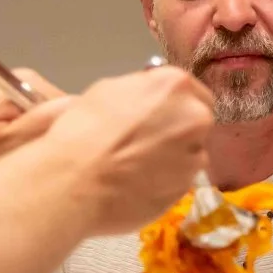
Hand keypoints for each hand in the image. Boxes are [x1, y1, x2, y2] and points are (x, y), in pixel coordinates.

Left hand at [0, 70, 70, 184]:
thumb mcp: (1, 144)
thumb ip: (41, 126)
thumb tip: (80, 110)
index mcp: (27, 84)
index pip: (75, 112)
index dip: (73, 141)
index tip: (60, 166)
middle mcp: (23, 85)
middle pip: (61, 122)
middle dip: (52, 148)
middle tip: (32, 171)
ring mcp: (12, 99)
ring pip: (44, 133)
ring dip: (35, 153)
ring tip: (15, 170)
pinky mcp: (2, 115)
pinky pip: (27, 136)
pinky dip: (20, 153)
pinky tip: (6, 167)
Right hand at [49, 66, 214, 233]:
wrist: (75, 183)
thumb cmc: (82, 131)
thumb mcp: (107, 91)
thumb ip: (140, 91)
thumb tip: (149, 99)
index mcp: (174, 85)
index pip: (191, 90)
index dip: (174, 104)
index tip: (159, 114)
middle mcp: (194, 117)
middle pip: (197, 121)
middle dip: (180, 128)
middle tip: (149, 141)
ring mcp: (194, 154)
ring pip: (192, 152)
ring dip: (175, 156)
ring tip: (140, 166)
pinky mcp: (187, 187)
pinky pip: (181, 179)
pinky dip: (167, 180)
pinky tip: (140, 183)